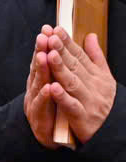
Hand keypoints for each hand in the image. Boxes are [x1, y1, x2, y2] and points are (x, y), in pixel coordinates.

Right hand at [25, 31, 66, 147]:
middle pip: (37, 68)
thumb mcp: (55, 88)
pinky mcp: (38, 119)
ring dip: (41, 70)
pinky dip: (45, 97)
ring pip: (37, 85)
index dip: (45, 45)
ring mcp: (35, 103)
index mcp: (41, 81)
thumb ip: (59, 68)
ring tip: (44, 57)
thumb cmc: (52, 111)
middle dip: (40, 52)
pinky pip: (42, 107)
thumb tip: (64, 47)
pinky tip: (49, 88)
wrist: (46, 139)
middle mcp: (35, 89)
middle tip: (43, 37)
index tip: (48, 29)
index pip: (42, 59)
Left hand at [49, 30, 115, 145]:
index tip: (56, 29)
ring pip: (72, 83)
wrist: (111, 131)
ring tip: (50, 55)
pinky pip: (71, 106)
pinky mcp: (83, 117)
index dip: (67, 42)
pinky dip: (62, 97)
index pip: (80, 56)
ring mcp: (89, 102)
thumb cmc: (101, 101)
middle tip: (50, 37)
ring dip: (60, 69)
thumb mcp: (103, 78)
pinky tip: (52, 87)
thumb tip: (90, 36)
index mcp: (98, 76)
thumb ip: (95, 57)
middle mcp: (94, 87)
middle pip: (75, 66)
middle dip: (62, 51)